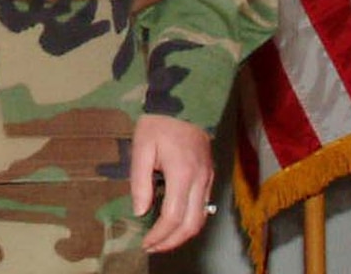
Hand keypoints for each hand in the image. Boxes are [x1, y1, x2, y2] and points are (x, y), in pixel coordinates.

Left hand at [132, 114, 214, 252]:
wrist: (185, 103)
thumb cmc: (159, 123)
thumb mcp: (141, 147)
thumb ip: (140, 181)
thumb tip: (140, 212)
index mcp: (182, 172)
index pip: (173, 216)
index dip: (159, 235)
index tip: (145, 242)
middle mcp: (200, 179)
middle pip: (191, 224)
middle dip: (171, 242)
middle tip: (152, 247)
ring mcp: (208, 178)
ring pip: (201, 219)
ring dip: (182, 235)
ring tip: (162, 240)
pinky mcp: (209, 176)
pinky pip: (203, 207)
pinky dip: (190, 222)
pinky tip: (174, 224)